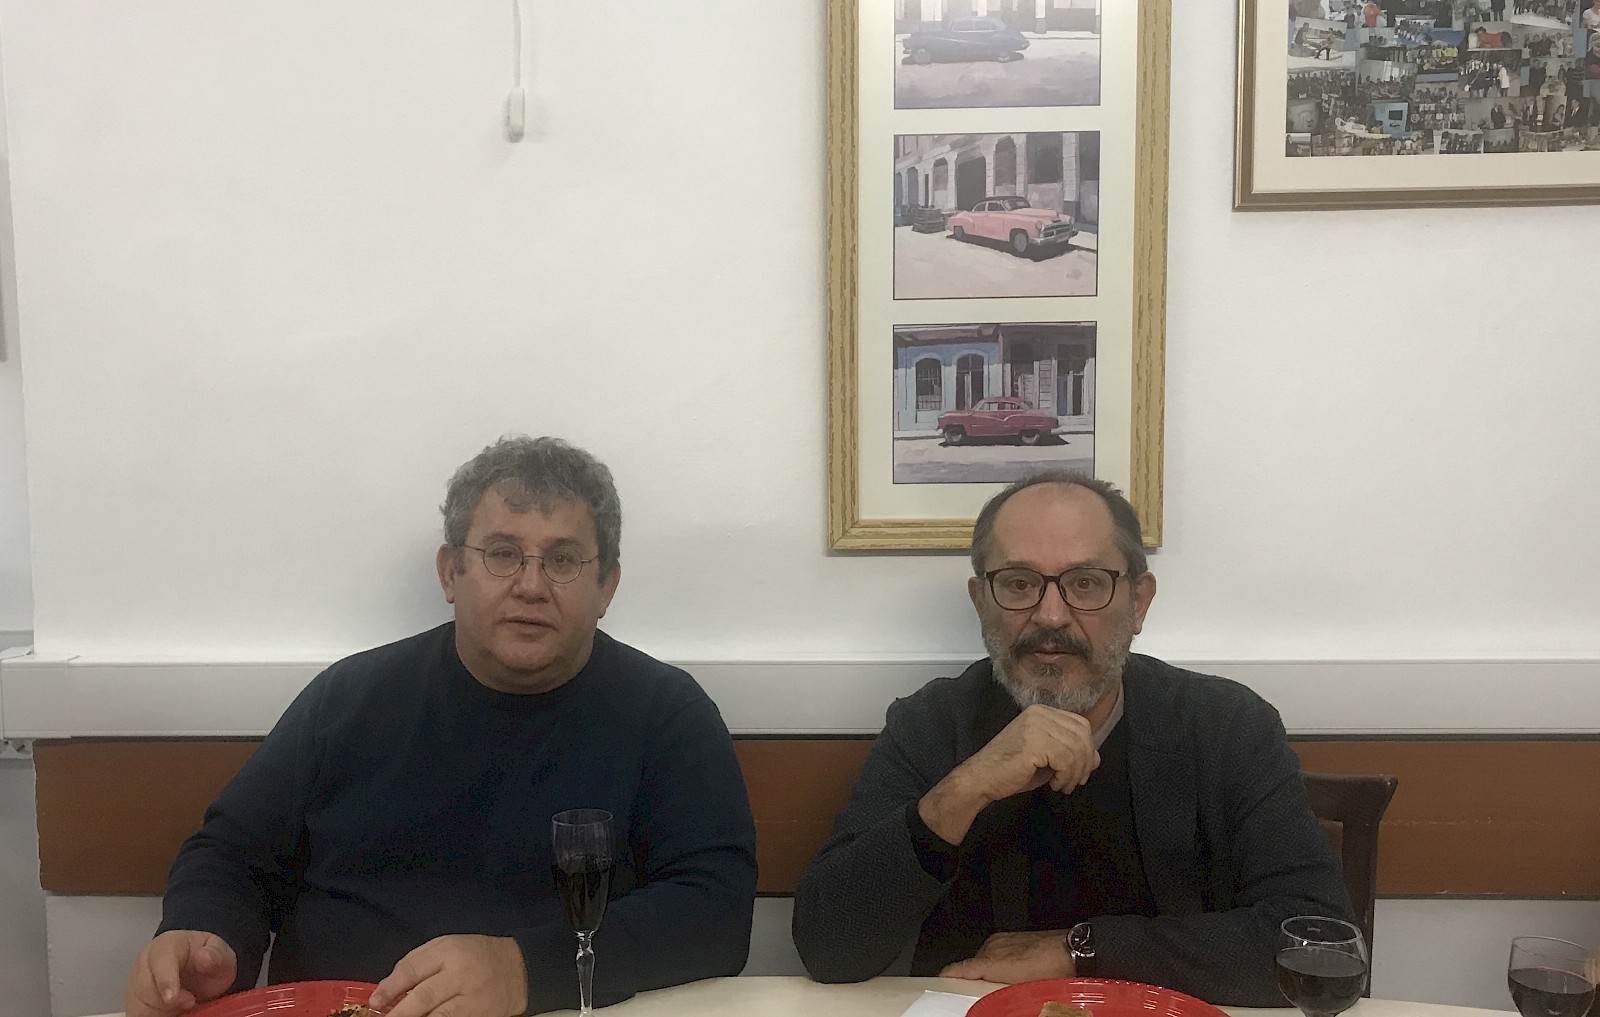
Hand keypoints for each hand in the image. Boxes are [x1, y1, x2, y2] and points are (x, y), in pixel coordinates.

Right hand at [124, 930, 237, 1016]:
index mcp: (167, 945)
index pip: (161, 961)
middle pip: (145, 987)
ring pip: (139, 1004)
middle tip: (190, 1002)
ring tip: (182, 1006)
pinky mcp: (135, 1001)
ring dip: (161, 1011)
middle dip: (167, 1002)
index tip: (172, 998)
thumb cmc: (206, 959)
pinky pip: (138, 1014)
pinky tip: (172, 1013)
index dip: (165, 980)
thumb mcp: (220, 953)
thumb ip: (215, 954)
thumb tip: (203, 956)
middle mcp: (145, 962)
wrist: (199, 969)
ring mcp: (136, 983)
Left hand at [370, 934, 527, 1016]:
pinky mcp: (481, 1016)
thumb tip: (389, 989)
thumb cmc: (477, 955)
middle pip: (423, 997)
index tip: (375, 1001)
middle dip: (399, 1012)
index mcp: (449, 951)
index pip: (412, 969)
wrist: (519, 968)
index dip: (390, 987)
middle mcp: (460, 974)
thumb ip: (419, 962)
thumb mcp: (449, 946)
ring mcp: (472, 998)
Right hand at [918, 705, 1098, 842]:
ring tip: (1062, 785)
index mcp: (1042, 712)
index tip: (1080, 771)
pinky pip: (1066, 759)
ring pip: (1076, 748)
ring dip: (1074, 773)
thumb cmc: (1011, 770)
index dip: (1087, 749)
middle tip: (1074, 781)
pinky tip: (1054, 784)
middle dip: (1084, 762)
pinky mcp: (1034, 741)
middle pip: (1082, 734)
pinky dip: (1065, 776)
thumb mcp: (1047, 758)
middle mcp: (1040, 713)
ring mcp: (1036, 725)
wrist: (981, 778)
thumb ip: (1070, 752)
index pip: (1081, 725)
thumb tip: (1096, 758)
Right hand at [940, 930, 1073, 983]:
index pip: (957, 970)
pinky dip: (997, 964)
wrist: (1075, 950)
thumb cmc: (1054, 971)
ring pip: (983, 960)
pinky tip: (1012, 975)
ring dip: (986, 973)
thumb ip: (1000, 995)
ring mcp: (1002, 940)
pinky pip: (995, 952)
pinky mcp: (1011, 937)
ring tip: (999, 987)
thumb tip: (991, 1003)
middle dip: (971, 982)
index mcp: (991, 962)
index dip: (945, 980)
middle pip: (969, 967)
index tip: (940, 988)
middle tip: (979, 996)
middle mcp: (992, 947)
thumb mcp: (1023, 991)